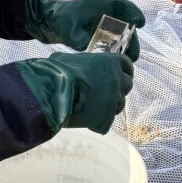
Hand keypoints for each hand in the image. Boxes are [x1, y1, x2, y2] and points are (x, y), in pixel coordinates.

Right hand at [14, 51, 134, 134]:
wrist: (55, 93)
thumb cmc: (58, 72)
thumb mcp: (65, 59)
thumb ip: (75, 61)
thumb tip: (65, 63)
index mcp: (110, 62)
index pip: (126, 65)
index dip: (122, 71)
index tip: (116, 75)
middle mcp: (118, 80)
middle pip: (126, 85)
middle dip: (117, 90)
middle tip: (102, 94)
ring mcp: (115, 100)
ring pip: (118, 105)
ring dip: (108, 107)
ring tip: (90, 108)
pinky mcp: (107, 119)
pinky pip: (105, 123)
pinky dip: (96, 123)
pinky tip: (84, 120)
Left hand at [23, 0, 144, 59]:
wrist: (51, 22)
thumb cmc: (61, 18)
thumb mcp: (68, 27)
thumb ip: (77, 36)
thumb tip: (86, 46)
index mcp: (102, 5)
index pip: (123, 6)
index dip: (134, 13)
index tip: (140, 23)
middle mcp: (107, 14)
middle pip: (126, 25)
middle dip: (132, 40)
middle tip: (134, 55)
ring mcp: (106, 24)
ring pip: (122, 34)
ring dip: (126, 46)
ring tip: (129, 60)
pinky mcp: (102, 34)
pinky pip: (114, 41)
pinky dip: (118, 49)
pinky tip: (118, 60)